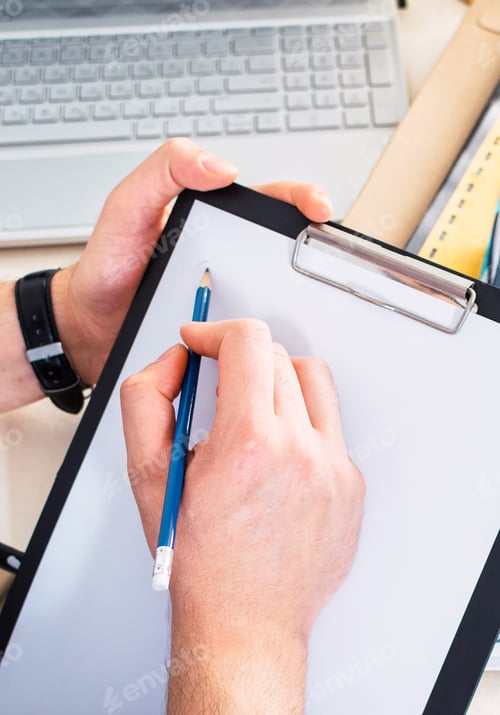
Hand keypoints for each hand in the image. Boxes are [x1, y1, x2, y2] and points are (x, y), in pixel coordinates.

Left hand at [52, 138, 333, 385]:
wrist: (89, 327)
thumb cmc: (107, 268)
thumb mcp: (126, 209)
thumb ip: (163, 173)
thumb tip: (217, 166)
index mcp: (210, 219)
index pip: (266, 201)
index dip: (298, 199)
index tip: (316, 208)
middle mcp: (226, 255)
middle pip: (283, 247)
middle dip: (312, 247)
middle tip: (327, 252)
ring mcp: (227, 293)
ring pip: (278, 291)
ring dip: (299, 294)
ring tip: (315, 295)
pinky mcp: (222, 328)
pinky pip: (256, 328)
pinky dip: (272, 332)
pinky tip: (279, 335)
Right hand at [120, 319, 364, 712]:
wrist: (245, 623)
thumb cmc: (199, 562)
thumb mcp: (148, 475)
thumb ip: (148, 399)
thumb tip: (177, 361)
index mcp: (250, 443)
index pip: (247, 341)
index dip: (216, 330)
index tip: (202, 341)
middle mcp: (300, 450)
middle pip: (277, 357)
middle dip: (240, 358)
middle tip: (218, 382)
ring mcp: (334, 468)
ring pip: (313, 380)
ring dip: (278, 380)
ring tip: (253, 410)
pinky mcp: (352, 485)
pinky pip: (330, 425)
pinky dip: (302, 423)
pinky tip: (277, 455)